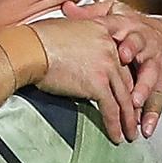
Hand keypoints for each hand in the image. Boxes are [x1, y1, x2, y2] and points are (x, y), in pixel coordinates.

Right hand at [27, 18, 136, 143]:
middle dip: (132, 100)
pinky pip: (111, 109)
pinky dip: (115, 125)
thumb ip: (81, 37)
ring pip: (124, 97)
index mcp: (104, 30)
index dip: (127, 76)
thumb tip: (78, 51)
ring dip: (128, 119)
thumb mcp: (67, 27)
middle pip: (127, 78)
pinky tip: (116, 135)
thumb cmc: (38, 37)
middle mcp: (110, 47)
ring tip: (129, 132)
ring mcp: (107, 66)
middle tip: (132, 115)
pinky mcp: (98, 84)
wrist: (29, 49)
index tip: (130, 89)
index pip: (123, 55)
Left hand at [63, 0, 161, 137]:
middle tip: (124, 60)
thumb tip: (67, 6)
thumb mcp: (115, 16)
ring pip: (151, 75)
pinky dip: (152, 114)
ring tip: (134, 102)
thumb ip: (91, 14)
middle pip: (140, 46)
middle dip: (134, 53)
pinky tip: (146, 126)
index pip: (122, 26)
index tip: (113, 40)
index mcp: (129, 26)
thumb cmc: (132, 29)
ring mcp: (155, 62)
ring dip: (143, 89)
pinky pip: (159, 98)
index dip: (117, 31)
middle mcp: (144, 42)